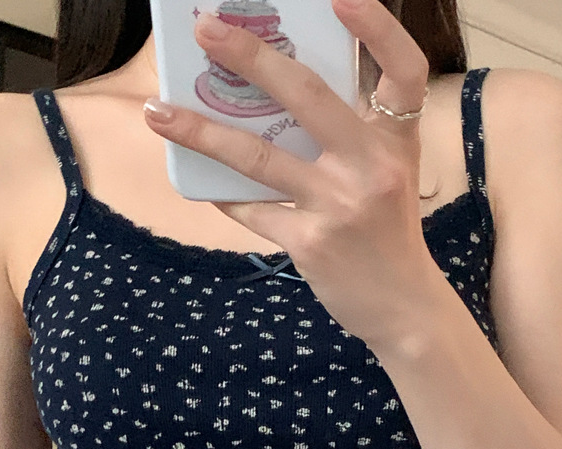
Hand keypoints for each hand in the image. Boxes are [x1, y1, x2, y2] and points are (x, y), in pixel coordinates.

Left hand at [143, 0, 437, 348]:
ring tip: (157, 113)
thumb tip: (276, 97)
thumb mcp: (389, 174)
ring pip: (258, 158)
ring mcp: (339, 205)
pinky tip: (200, 182)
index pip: (404, 69)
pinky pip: (253, 209)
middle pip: (306, 96)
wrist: (404, 307)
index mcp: (396, 141)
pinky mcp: (310, 243)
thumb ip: (351, 135)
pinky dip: (224, 195)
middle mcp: (371, 167)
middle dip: (250, 56)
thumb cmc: (390, 233)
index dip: (377, 27)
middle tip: (204, 30)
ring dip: (201, 132)